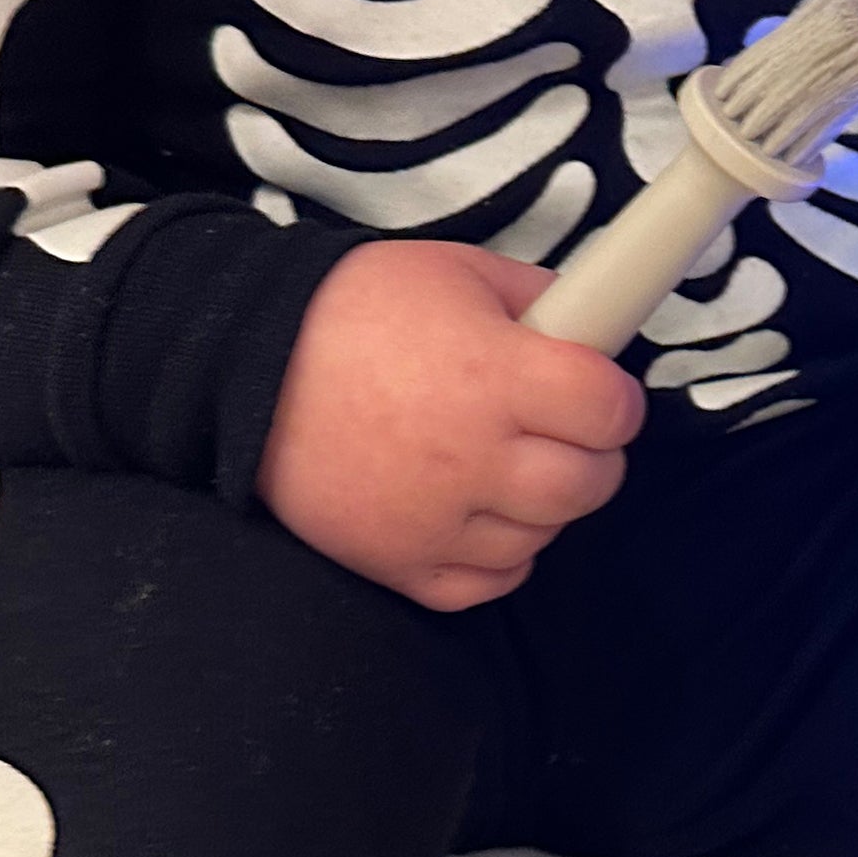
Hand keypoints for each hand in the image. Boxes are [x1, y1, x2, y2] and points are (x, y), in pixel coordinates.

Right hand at [259, 240, 644, 607]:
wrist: (241, 365)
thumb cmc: (354, 309)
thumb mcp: (459, 271)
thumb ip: (539, 297)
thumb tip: (596, 321)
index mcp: (495, 375)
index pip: (610, 411)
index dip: (616, 400)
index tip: (601, 392)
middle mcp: (471, 456)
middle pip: (588, 484)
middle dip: (595, 455)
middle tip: (568, 431)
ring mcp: (432, 518)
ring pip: (541, 537)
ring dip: (545, 505)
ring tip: (514, 466)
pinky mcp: (394, 562)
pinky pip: (485, 584)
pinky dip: (500, 557)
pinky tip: (484, 515)